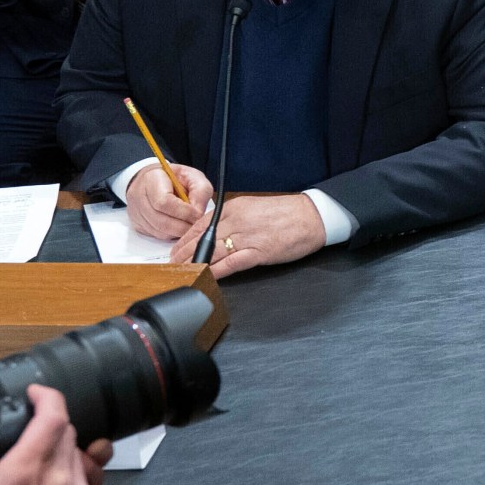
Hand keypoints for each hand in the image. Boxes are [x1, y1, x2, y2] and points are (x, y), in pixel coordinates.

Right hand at [126, 162, 216, 242]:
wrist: (154, 179)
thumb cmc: (173, 178)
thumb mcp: (192, 176)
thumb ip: (200, 191)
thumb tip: (198, 212)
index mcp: (151, 179)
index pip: (164, 202)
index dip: (184, 212)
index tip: (198, 213)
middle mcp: (138, 196)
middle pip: (161, 221)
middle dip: (183, 226)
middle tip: (196, 223)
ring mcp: (136, 212)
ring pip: (159, 231)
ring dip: (178, 232)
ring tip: (189, 224)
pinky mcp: (137, 224)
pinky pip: (156, 235)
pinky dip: (170, 234)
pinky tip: (178, 226)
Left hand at [168, 191, 328, 274]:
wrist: (311, 216)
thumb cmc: (286, 214)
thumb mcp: (253, 209)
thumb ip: (234, 219)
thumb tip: (216, 234)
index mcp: (234, 208)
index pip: (200, 224)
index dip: (184, 239)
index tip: (175, 250)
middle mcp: (237, 220)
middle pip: (202, 239)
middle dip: (184, 254)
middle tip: (173, 265)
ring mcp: (247, 236)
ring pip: (212, 251)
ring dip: (196, 263)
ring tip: (184, 273)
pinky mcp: (259, 251)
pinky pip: (232, 263)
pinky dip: (217, 271)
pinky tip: (207, 276)